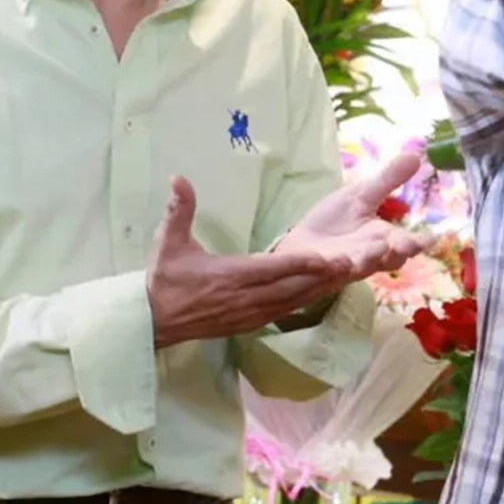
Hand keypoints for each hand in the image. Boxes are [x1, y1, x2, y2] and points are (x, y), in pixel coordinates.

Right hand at [147, 177, 360, 348]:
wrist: (152, 320)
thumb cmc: (163, 278)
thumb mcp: (168, 243)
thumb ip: (179, 210)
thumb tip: (178, 178)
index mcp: (228, 276)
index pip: (272, 270)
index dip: (301, 264)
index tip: (327, 257)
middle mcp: (243, 298)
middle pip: (291, 288)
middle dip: (321, 276)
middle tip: (351, 264)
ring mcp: (248, 314)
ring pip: (291, 302)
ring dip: (318, 289)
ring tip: (345, 275)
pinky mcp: (249, 325)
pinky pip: (283, 313)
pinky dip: (304, 301)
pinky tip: (321, 291)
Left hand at [274, 150, 431, 278]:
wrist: (300, 244)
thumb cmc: (334, 222)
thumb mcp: (361, 195)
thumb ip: (388, 179)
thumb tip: (416, 155)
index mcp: (384, 236)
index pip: (409, 242)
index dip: (421, 242)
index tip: (432, 238)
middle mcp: (373, 254)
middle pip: (393, 258)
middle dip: (400, 251)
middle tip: (405, 244)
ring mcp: (351, 264)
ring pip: (367, 266)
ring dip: (372, 257)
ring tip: (379, 246)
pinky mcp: (327, 271)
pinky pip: (334, 270)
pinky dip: (338, 265)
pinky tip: (340, 260)